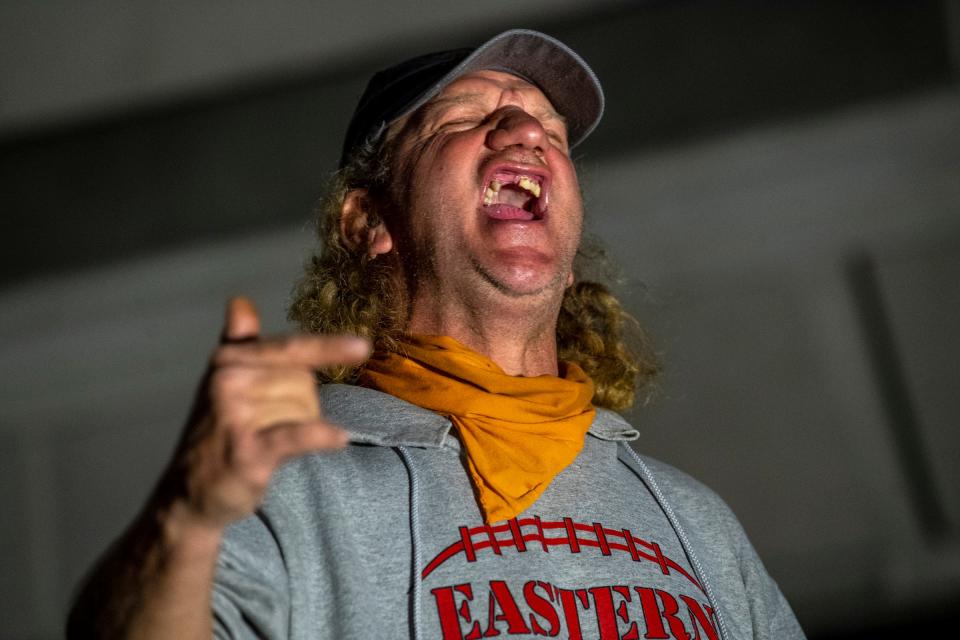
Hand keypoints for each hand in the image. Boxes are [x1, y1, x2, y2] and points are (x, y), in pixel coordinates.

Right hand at [159, 297, 369, 530]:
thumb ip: (238, 342)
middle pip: (302, 383)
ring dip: (301, 428)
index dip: (328, 347)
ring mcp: (234, 416)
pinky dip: (321, 436)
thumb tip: (239, 300)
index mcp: (228, 360)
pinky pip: (297, 434)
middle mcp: (227, 382)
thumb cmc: (216, 432)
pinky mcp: (246, 451)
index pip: (290, 348)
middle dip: (303, 405)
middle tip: (271, 427)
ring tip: (269, 443)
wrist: (187, 493)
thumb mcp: (223, 381)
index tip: (363, 348)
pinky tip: (338, 438)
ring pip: (304, 411)